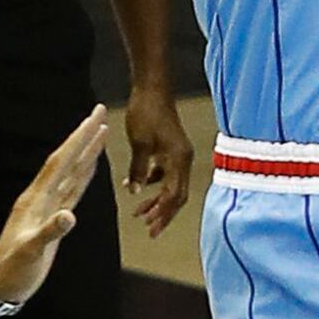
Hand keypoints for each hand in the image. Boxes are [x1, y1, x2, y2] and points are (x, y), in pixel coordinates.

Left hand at [0, 109, 108, 308]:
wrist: (1, 285)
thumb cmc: (13, 271)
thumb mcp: (30, 253)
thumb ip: (49, 233)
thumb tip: (69, 216)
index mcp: (35, 199)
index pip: (60, 163)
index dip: (78, 141)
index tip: (95, 120)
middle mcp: (41, 196)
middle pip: (66, 158)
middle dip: (84, 135)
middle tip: (100, 110)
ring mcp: (47, 205)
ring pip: (71, 171)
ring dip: (86, 150)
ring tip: (100, 130)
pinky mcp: (53, 216)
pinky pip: (72, 189)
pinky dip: (83, 174)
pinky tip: (90, 165)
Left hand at [122, 83, 191, 237]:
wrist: (152, 88)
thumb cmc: (146, 112)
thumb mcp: (140, 144)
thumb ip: (139, 170)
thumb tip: (136, 192)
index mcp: (179, 160)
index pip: (174, 196)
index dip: (162, 214)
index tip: (150, 228)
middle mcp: (184, 159)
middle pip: (177, 195)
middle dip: (163, 214)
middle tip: (150, 231)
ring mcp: (179, 154)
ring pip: (171, 186)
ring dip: (156, 201)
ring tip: (140, 214)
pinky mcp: (171, 149)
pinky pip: (165, 173)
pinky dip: (153, 182)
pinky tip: (135, 186)